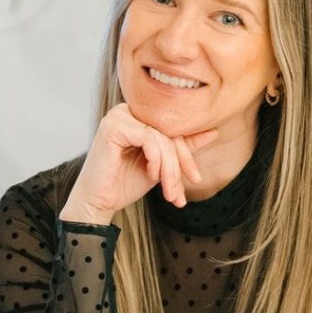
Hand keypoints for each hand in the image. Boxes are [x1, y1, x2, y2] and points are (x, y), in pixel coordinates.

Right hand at [60, 103, 217, 225]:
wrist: (98, 202)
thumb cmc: (125, 183)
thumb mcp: (162, 166)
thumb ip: (183, 147)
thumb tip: (214, 131)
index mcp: (139, 116)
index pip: (174, 128)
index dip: (187, 154)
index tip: (196, 178)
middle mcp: (129, 111)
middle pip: (170, 132)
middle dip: (180, 164)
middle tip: (181, 193)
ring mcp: (119, 116)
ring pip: (162, 138)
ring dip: (170, 169)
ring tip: (169, 192)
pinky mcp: (113, 126)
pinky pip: (149, 138)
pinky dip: (156, 160)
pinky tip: (151, 175)